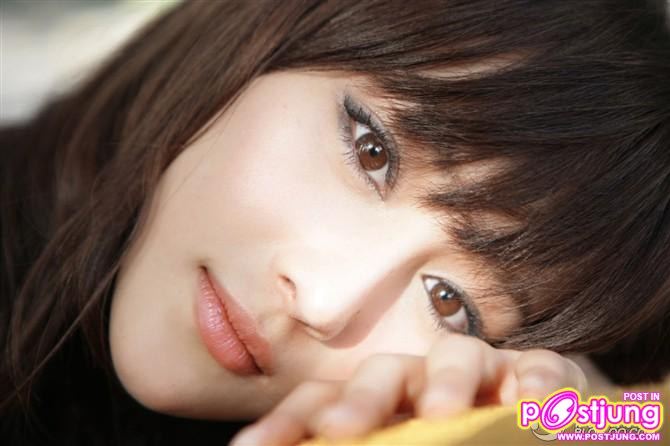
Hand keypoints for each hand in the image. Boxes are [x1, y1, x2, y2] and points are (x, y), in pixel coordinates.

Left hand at [230, 333, 586, 445]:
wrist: (532, 426)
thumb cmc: (453, 441)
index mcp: (381, 404)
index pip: (326, 403)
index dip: (288, 423)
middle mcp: (423, 379)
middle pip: (384, 373)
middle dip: (362, 401)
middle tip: (341, 433)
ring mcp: (480, 372)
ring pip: (457, 355)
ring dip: (446, 381)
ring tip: (442, 413)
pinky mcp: (537, 374)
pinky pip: (539, 366)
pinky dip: (537, 380)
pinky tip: (532, 403)